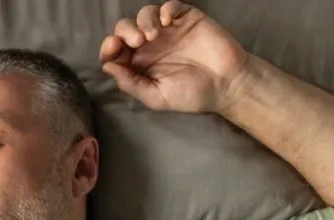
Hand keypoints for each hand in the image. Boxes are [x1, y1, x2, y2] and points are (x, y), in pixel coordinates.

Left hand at [99, 1, 248, 113]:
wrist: (227, 84)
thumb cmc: (191, 94)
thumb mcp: (156, 96)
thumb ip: (130, 83)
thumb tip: (106, 67)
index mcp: (138, 64)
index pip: (115, 51)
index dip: (108, 47)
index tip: (113, 48)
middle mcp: (150, 45)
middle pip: (125, 28)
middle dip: (124, 31)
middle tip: (136, 42)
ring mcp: (168, 31)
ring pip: (144, 14)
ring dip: (143, 21)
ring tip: (152, 36)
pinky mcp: (186, 19)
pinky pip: (170, 6)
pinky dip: (165, 9)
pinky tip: (167, 22)